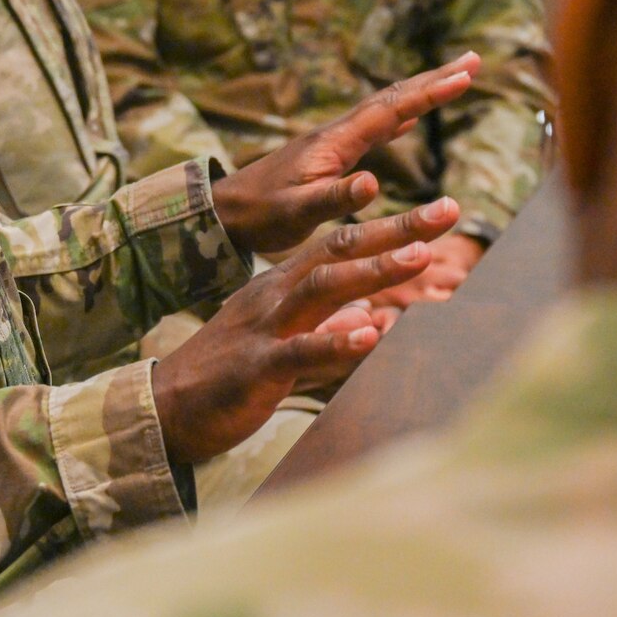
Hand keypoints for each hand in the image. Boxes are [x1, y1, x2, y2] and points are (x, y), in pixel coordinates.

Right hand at [151, 197, 461, 463]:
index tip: (443, 212)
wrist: (168, 407)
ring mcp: (265, 326)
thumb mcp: (284, 343)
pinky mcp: (257, 366)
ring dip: (374, 271)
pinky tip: (371, 335)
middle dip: (395, 229)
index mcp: (282, 286)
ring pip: (322, 287)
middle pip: (338, 250)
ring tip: (420, 255)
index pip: (341, 244)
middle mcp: (275, 295)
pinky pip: (300, 350)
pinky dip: (337, 342)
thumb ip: (329, 330)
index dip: (392, 227)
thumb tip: (375, 321)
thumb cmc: (229, 375)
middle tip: (448, 210)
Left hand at [210, 54, 479, 257]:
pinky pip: (374, 128)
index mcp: (334, 143)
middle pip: (393, 98)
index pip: (391, 110)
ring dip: (421, 94)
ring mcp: (333, 142)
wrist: (224, 212)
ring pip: (386, 110)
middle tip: (474, 60)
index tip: (466, 75)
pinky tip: (410, 119)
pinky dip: (400, 117)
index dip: (429, 93)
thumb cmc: (260, 215)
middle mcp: (337, 134)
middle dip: (435, 80)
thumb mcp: (298, 212)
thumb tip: (373, 182)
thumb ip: (335, 198)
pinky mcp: (328, 155)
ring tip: (454, 79)